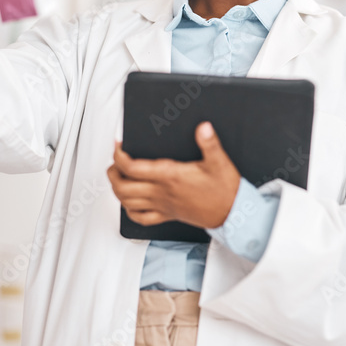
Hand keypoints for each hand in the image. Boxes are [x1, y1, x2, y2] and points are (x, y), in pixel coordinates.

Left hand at [108, 122, 241, 228]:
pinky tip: (130, 203)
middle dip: (113, 172)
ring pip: (127, 202)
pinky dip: (129, 210)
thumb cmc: (225, 190)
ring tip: (118, 177)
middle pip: (123, 186)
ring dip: (117, 190)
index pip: (132, 168)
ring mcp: (163, 206)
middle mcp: (162, 192)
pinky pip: (141, 218)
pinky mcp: (167, 215)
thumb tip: (203, 127)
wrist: (232, 214)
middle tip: (115, 161)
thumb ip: (210, 143)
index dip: (119, 156)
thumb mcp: (219, 162)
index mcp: (170, 176)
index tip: (119, 145)